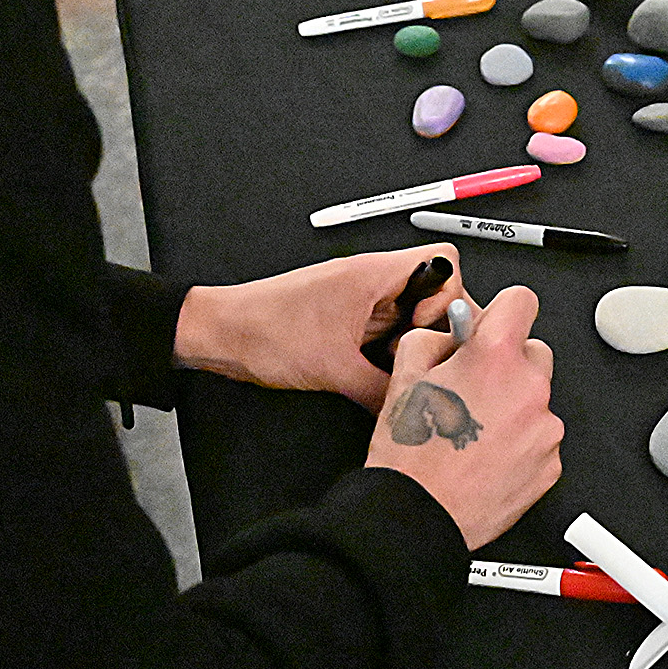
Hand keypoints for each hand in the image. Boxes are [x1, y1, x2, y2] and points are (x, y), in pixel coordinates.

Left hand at [173, 245, 469, 407]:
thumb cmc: (264, 332)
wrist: (221, 333)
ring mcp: (358, 297)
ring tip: (387, 365)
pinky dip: (385, 349)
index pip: (443, 262)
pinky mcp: (345, 315)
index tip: (426, 331)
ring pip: (408, 313)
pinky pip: (384, 328)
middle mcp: (368, 279)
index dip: (447, 298)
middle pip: (431, 290)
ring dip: (407, 341)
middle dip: (430, 327)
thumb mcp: (334, 370)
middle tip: (414, 355)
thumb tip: (411, 406)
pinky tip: (369, 369)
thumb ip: (382, 390)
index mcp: (372, 274)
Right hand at [364, 286, 560, 550]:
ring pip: (536, 400)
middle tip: (473, 388)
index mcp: (494, 356)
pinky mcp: (550, 463)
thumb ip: (436, 337)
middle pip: (535, 352)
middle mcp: (528, 387)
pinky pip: (541, 439)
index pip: (522, 300)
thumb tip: (455, 332)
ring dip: (513, 407)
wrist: (418, 514)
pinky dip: (520, 443)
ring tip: (473, 432)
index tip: (495, 325)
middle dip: (508, 363)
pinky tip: (486, 457)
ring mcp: (544, 428)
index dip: (503, 311)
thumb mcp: (404, 373)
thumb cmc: (409, 454)